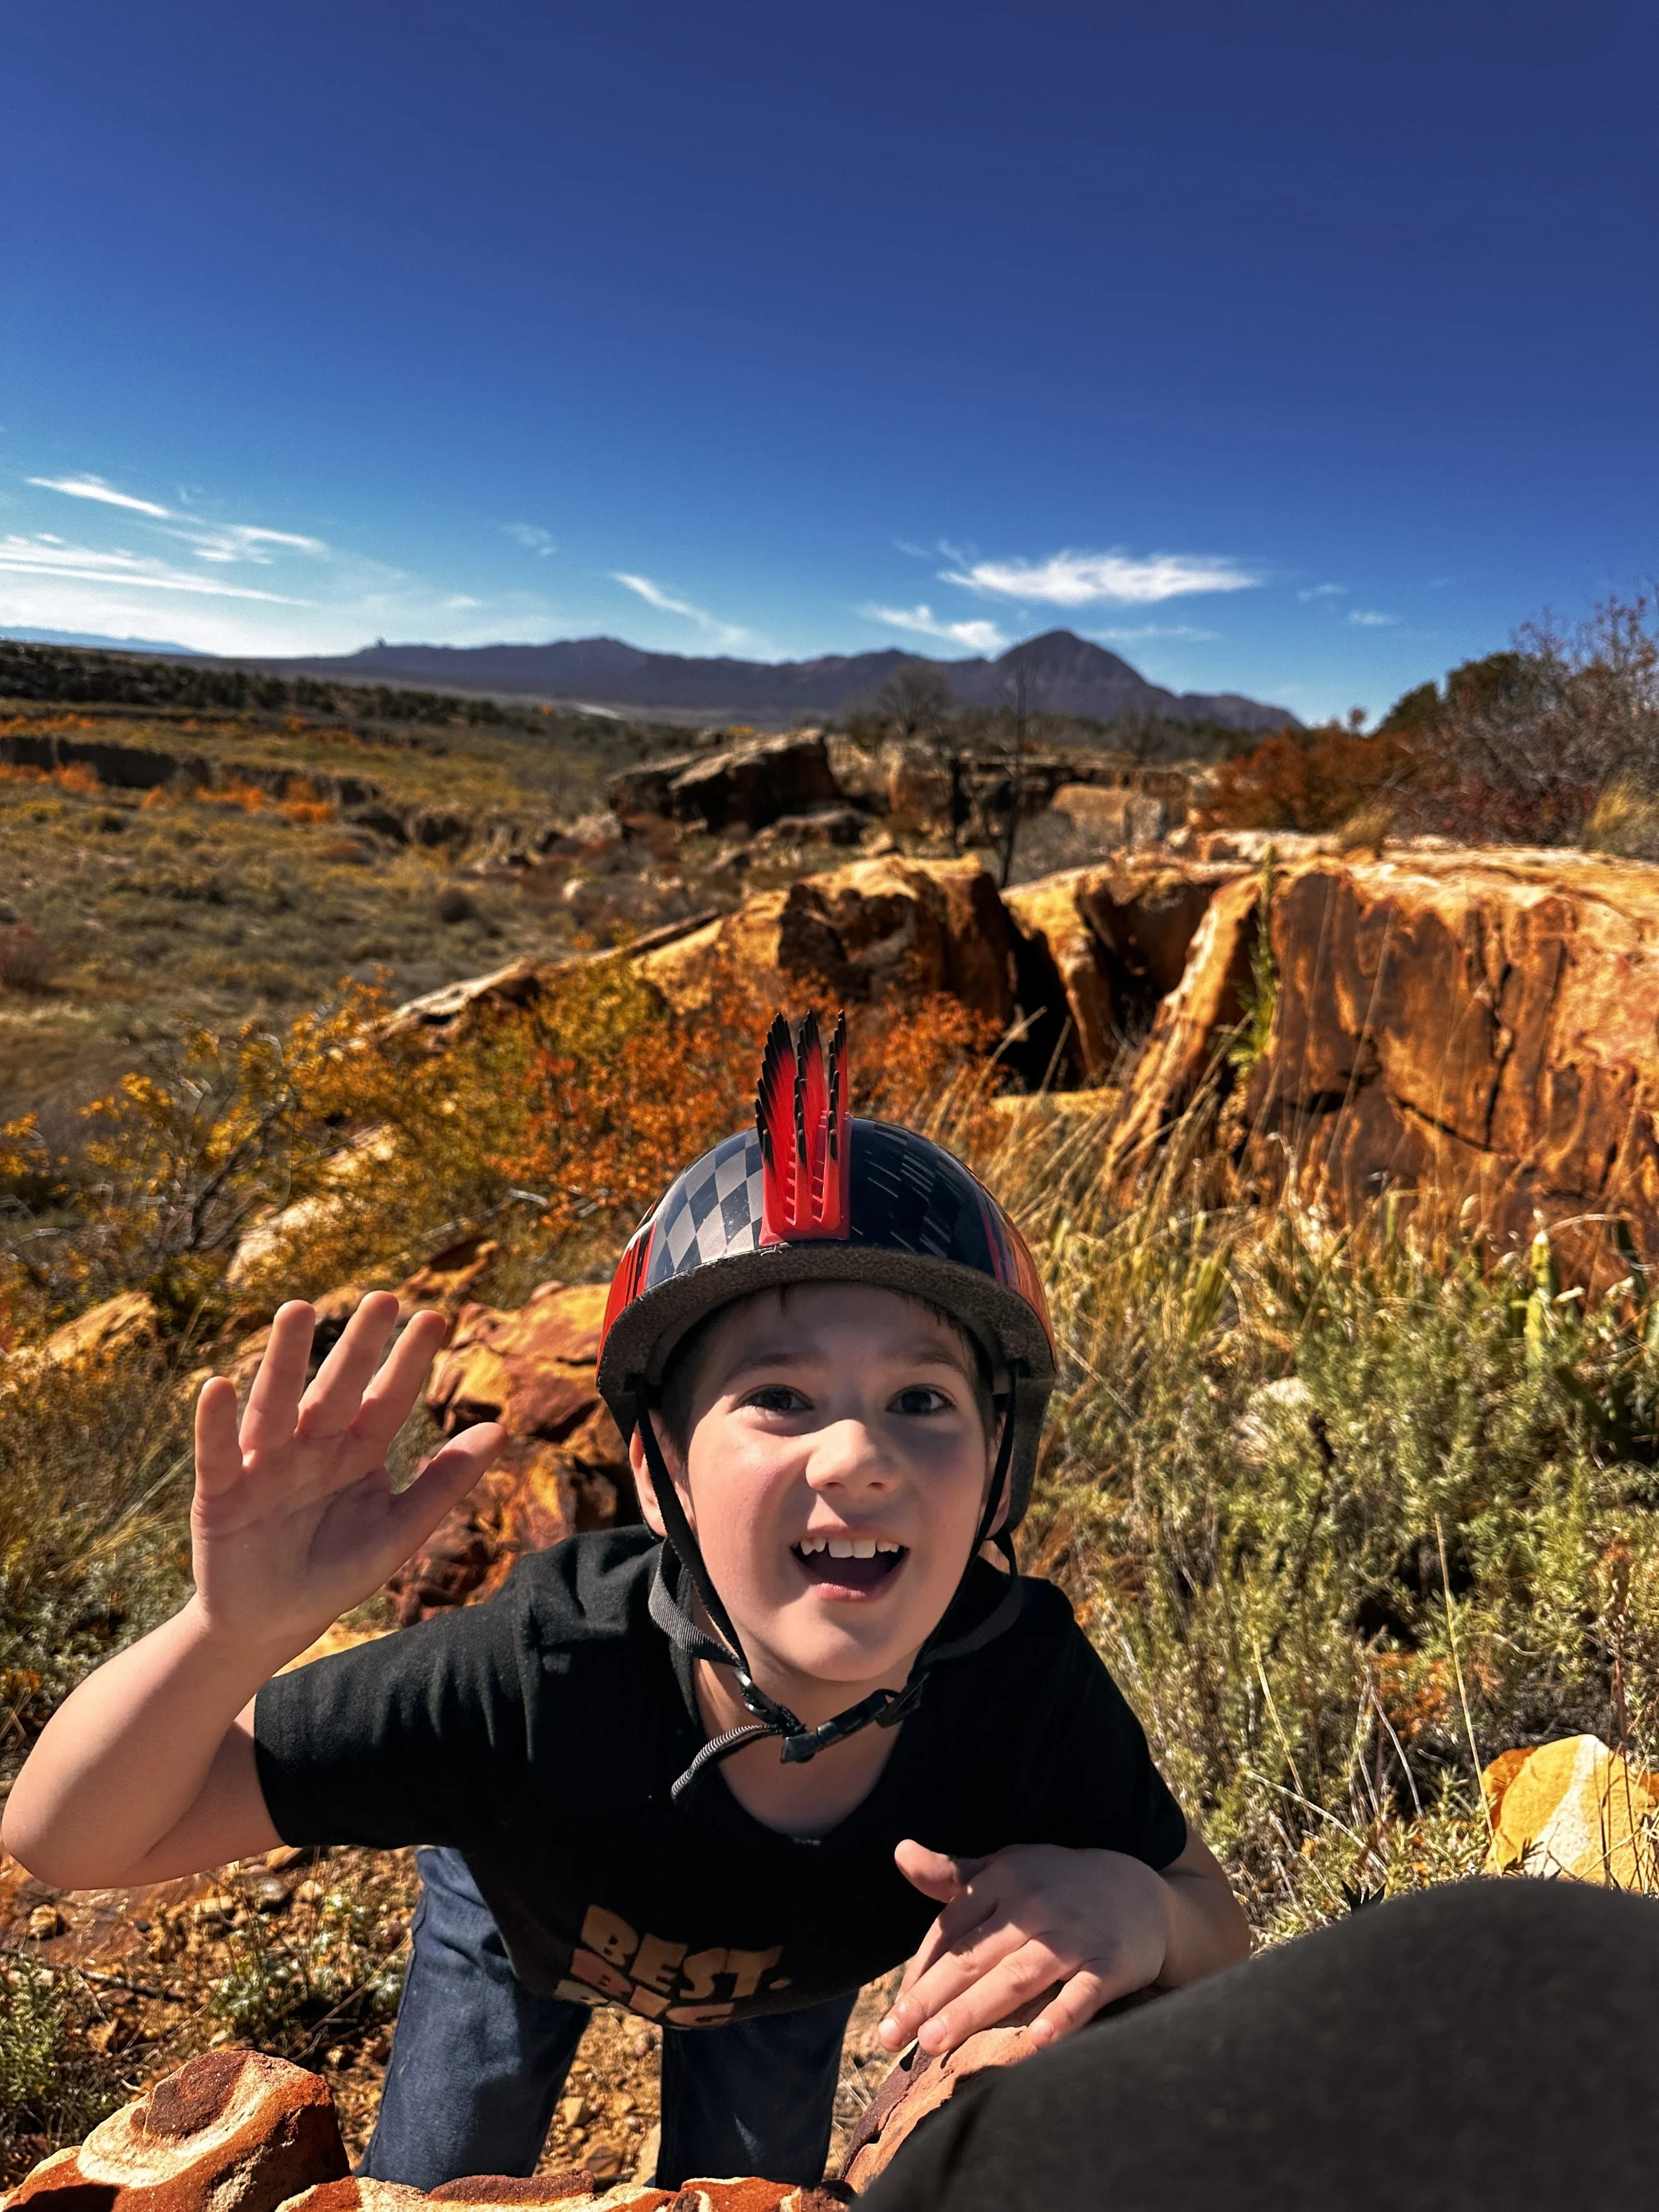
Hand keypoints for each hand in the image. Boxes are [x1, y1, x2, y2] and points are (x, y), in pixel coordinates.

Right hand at [190, 1293, 500, 1659]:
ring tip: (297, 1311)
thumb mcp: (398, 1531)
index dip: (409, 1362)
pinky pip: (220, 1453)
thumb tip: (502, 1429)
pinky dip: (215, 1423)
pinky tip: (217, 1385)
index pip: (388, 1399)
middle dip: (358, 1346)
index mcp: (357, 1450)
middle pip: (337, 1388)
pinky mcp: (221, 1493)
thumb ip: (445, 1482)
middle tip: (384, 1297)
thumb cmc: (337, 1570)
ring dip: (284, 1360)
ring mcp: (266, 1465)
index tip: (436, 1317)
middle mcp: (312, 1445)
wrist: (271, 1624)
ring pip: (277, 1404)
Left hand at [878, 1840, 1171, 2056]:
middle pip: (973, 1957)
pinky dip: (1062, 2016)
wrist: (1141, 1891)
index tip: (894, 2015)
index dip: (919, 1973)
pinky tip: (1037, 2043)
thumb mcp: (1006, 1868)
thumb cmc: (1057, 1885)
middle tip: (892, 2036)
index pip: (950, 1930)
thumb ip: (952, 1873)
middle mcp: (1034, 1905)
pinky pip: (1083, 1994)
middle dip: (931, 1998)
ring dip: (974, 2010)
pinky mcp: (1110, 1963)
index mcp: (1004, 1880)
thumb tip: (900, 1853)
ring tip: (934, 2043)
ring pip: (1016, 1977)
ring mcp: (1072, 1935)